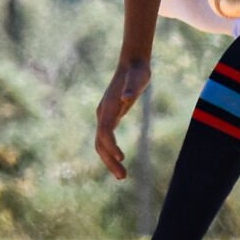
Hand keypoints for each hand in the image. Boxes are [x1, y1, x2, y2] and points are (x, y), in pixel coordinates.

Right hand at [94, 60, 151, 179]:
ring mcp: (105, 115)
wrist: (133, 63)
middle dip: (109, 161)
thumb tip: (126, 98)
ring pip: (101, 143)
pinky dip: (110, 151)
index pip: (105, 132)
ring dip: (109, 160)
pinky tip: (119, 160)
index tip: (121, 159)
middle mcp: (103, 113)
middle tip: (123, 177)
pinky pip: (106, 138)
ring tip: (122, 175)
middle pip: (100, 143)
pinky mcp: (110, 116)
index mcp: (109, 107)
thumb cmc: (137, 71)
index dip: (111, 147)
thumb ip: (131, 88)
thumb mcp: (138, 78)